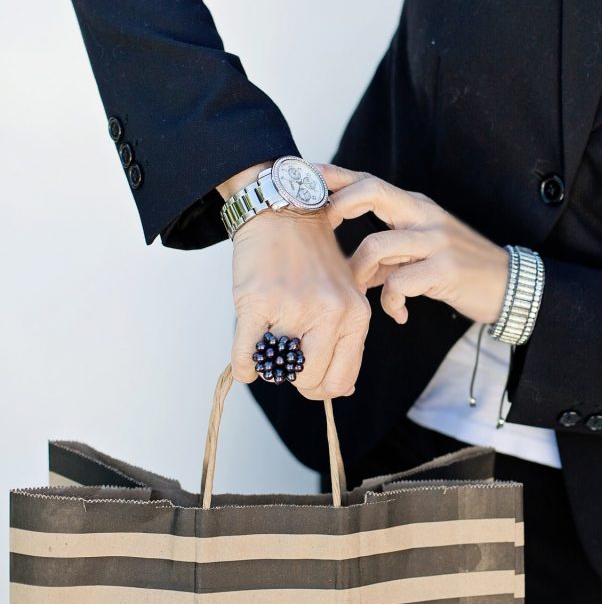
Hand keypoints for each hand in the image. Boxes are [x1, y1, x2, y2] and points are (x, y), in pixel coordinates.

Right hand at [226, 190, 370, 400]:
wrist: (283, 213)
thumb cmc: (311, 258)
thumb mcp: (345, 294)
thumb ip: (347, 339)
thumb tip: (343, 390)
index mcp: (356, 315)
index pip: (342, 380)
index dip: (321, 387)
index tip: (308, 376)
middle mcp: (331, 313)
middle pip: (311, 382)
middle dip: (295, 379)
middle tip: (286, 360)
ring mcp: (294, 308)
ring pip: (280, 371)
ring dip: (270, 366)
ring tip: (270, 342)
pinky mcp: (258, 303)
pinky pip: (247, 357)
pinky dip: (243, 365)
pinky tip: (246, 357)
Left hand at [317, 164, 509, 325]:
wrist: (509, 285)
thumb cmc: (462, 269)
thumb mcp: (423, 252)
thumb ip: (388, 256)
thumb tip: (351, 269)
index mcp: (416, 207)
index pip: (370, 181)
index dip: (337, 176)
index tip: (307, 173)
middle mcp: (424, 216)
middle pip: (373, 190)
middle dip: (340, 203)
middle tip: (325, 226)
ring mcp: (435, 241)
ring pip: (376, 244)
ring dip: (359, 272)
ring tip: (361, 291)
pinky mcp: (444, 270)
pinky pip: (399, 283)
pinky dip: (391, 302)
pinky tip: (397, 313)